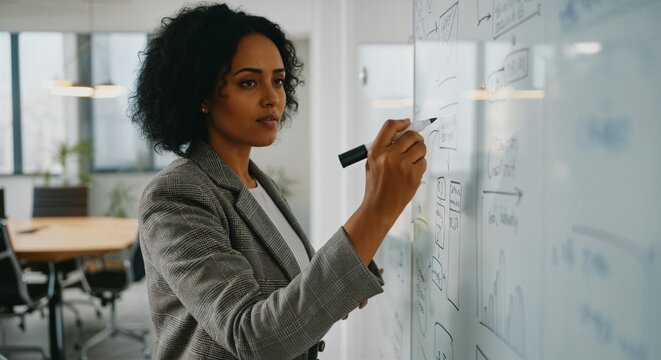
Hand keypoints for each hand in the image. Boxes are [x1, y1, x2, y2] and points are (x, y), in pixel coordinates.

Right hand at [344, 119, 426, 263]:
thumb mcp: (372, 163)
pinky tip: (410, 173)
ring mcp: (402, 166)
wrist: (379, 208)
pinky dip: (420, 165)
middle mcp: (389, 156)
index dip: (401, 123)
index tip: (408, 123)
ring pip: (421, 147)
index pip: (390, 127)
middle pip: (411, 135)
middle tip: (415, 143)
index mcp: (376, 152)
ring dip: (419, 152)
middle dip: (416, 138)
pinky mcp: (413, 175)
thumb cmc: (376, 186)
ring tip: (411, 161)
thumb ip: (385, 147)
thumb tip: (403, 132)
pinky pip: (423, 162)